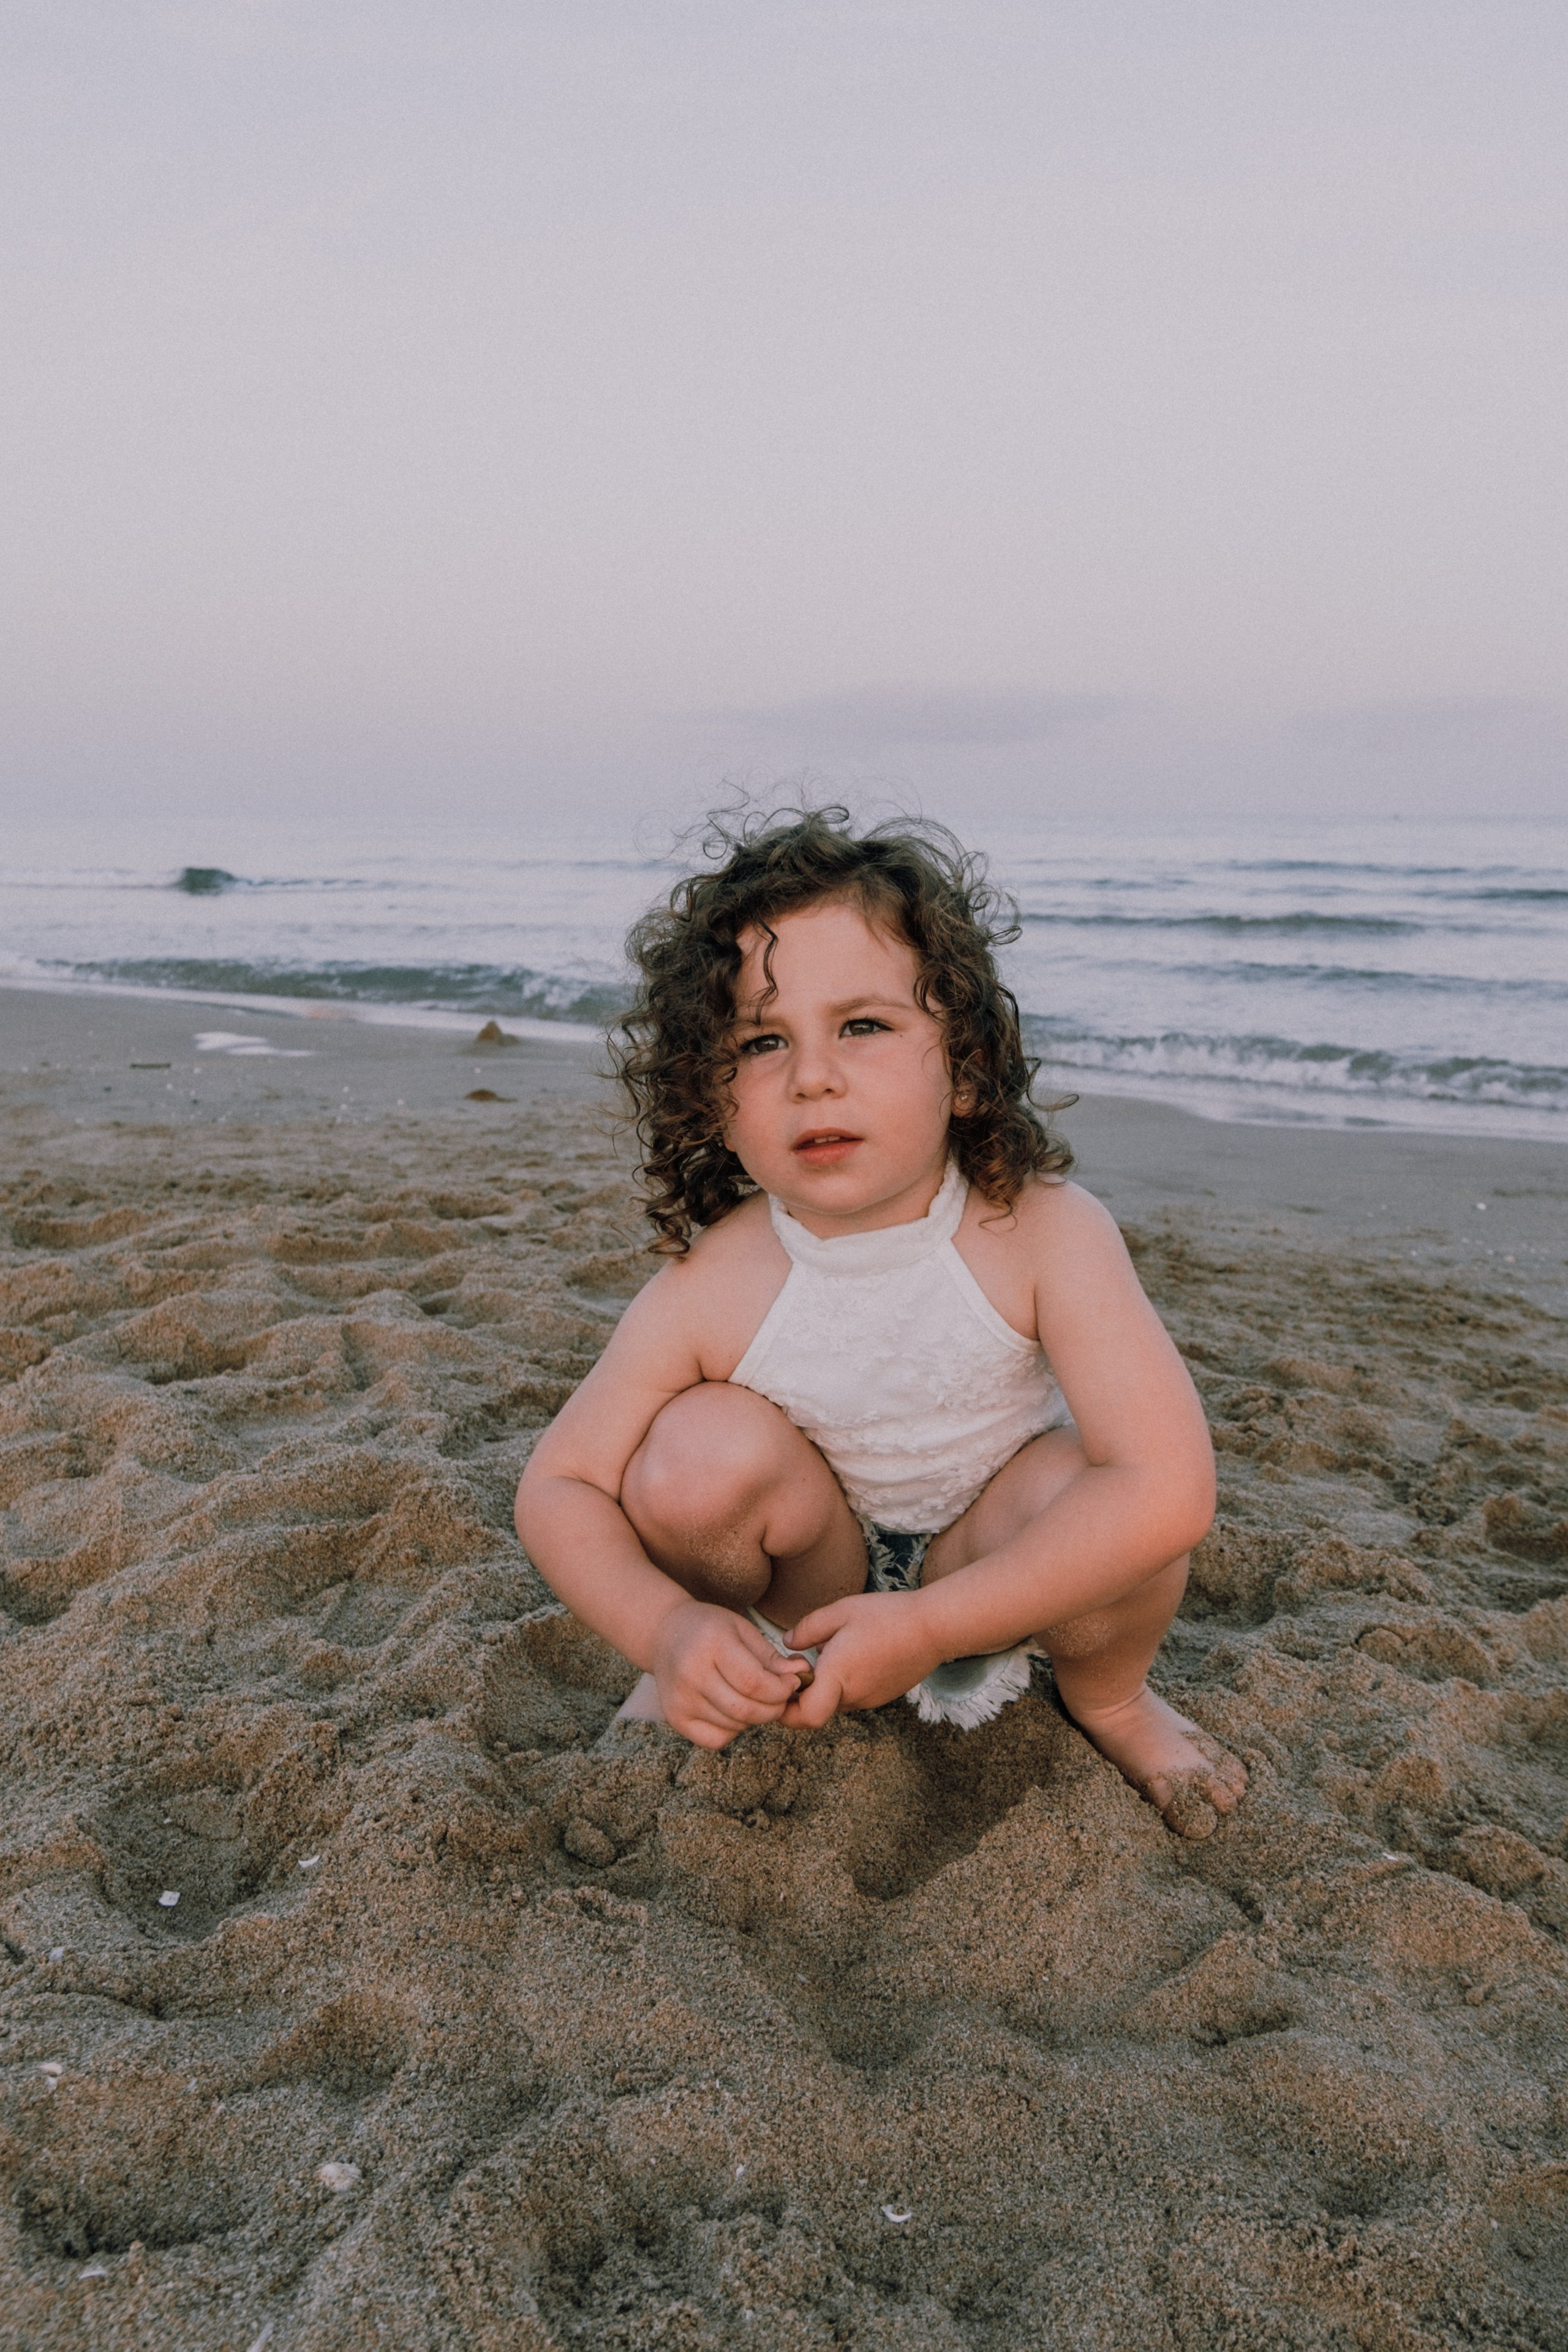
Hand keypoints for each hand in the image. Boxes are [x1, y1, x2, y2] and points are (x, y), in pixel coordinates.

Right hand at [649, 1599, 810, 1749]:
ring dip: (755, 1717)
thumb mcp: (742, 1630)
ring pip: (734, 1726)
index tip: (792, 1683)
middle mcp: (691, 1674)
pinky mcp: (674, 1717)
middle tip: (780, 1697)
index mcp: (711, 1644)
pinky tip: (732, 1709)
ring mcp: (679, 1699)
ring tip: (754, 1697)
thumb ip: (772, 1657)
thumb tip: (803, 1675)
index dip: (781, 1689)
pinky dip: (733, 1730)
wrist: (664, 1633)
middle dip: (774, 1708)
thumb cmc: (710, 1629)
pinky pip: (716, 1739)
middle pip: (746, 1709)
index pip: (755, 1683)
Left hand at [779, 1590, 942, 1729]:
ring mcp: (870, 1699)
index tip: (784, 1681)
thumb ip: (808, 1628)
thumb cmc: (887, 1616)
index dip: (785, 1708)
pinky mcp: (882, 1695)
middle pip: (815, 1710)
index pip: (804, 1717)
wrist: (934, 1628)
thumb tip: (788, 1643)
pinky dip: (844, 1682)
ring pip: (834, 1702)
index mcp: (837, 1676)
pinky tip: (853, 1654)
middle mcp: (852, 1696)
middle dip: (801, 1692)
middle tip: (800, 1660)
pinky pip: (852, 1696)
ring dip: (824, 1685)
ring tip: (830, 1650)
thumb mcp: (841, 1611)